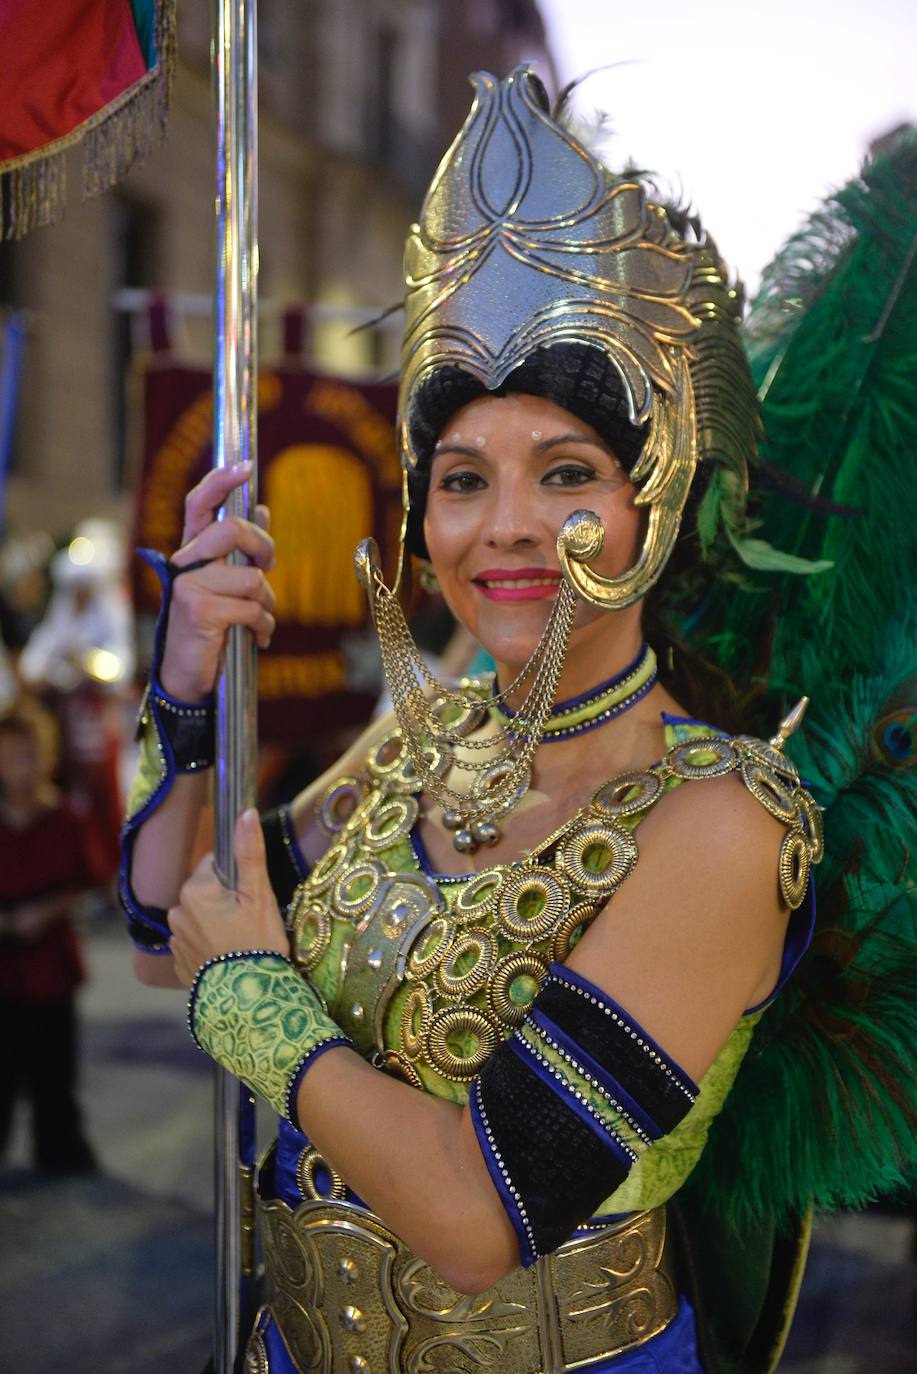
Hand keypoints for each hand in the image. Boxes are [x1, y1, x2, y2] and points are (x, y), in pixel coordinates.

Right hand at [160, 462, 276, 700]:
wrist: (188, 677)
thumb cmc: (211, 630)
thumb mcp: (226, 586)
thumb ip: (241, 551)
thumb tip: (262, 508)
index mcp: (191, 553)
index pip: (200, 504)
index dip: (221, 480)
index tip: (246, 466)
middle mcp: (184, 564)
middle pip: (233, 530)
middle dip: (264, 547)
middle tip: (268, 567)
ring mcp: (189, 586)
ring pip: (252, 578)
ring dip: (266, 604)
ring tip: (257, 621)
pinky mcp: (200, 612)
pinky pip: (252, 608)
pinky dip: (263, 627)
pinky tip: (256, 639)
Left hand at [169, 809, 289, 986]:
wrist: (250, 1000)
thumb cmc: (257, 943)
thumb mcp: (259, 895)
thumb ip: (249, 853)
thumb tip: (244, 813)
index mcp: (194, 891)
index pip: (214, 866)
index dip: (237, 879)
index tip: (251, 898)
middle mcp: (177, 913)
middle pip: (206, 892)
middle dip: (225, 901)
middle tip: (250, 922)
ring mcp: (176, 940)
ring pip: (200, 917)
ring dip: (216, 924)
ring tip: (240, 942)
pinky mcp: (179, 964)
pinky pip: (195, 943)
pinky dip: (209, 946)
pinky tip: (228, 957)